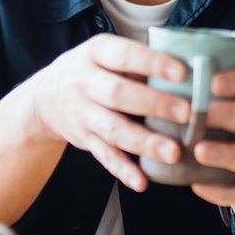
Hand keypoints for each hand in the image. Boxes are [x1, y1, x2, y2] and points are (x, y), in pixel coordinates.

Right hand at [19, 35, 195, 191]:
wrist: (44, 98)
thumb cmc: (92, 70)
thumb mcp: (106, 53)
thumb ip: (139, 61)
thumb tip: (190, 71)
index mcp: (96, 53)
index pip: (125, 55)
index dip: (152, 63)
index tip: (182, 72)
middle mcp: (85, 83)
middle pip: (119, 94)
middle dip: (154, 104)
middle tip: (187, 113)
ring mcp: (83, 114)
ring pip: (114, 130)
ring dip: (145, 143)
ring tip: (173, 152)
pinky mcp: (84, 140)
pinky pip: (104, 157)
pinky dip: (123, 170)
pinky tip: (142, 181)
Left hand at [188, 66, 234, 206]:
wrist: (234, 144)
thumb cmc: (216, 108)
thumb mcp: (214, 89)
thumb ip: (199, 79)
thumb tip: (161, 65)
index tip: (213, 82)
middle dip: (231, 115)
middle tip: (201, 115)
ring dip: (227, 153)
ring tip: (198, 151)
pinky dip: (223, 191)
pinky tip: (198, 185)